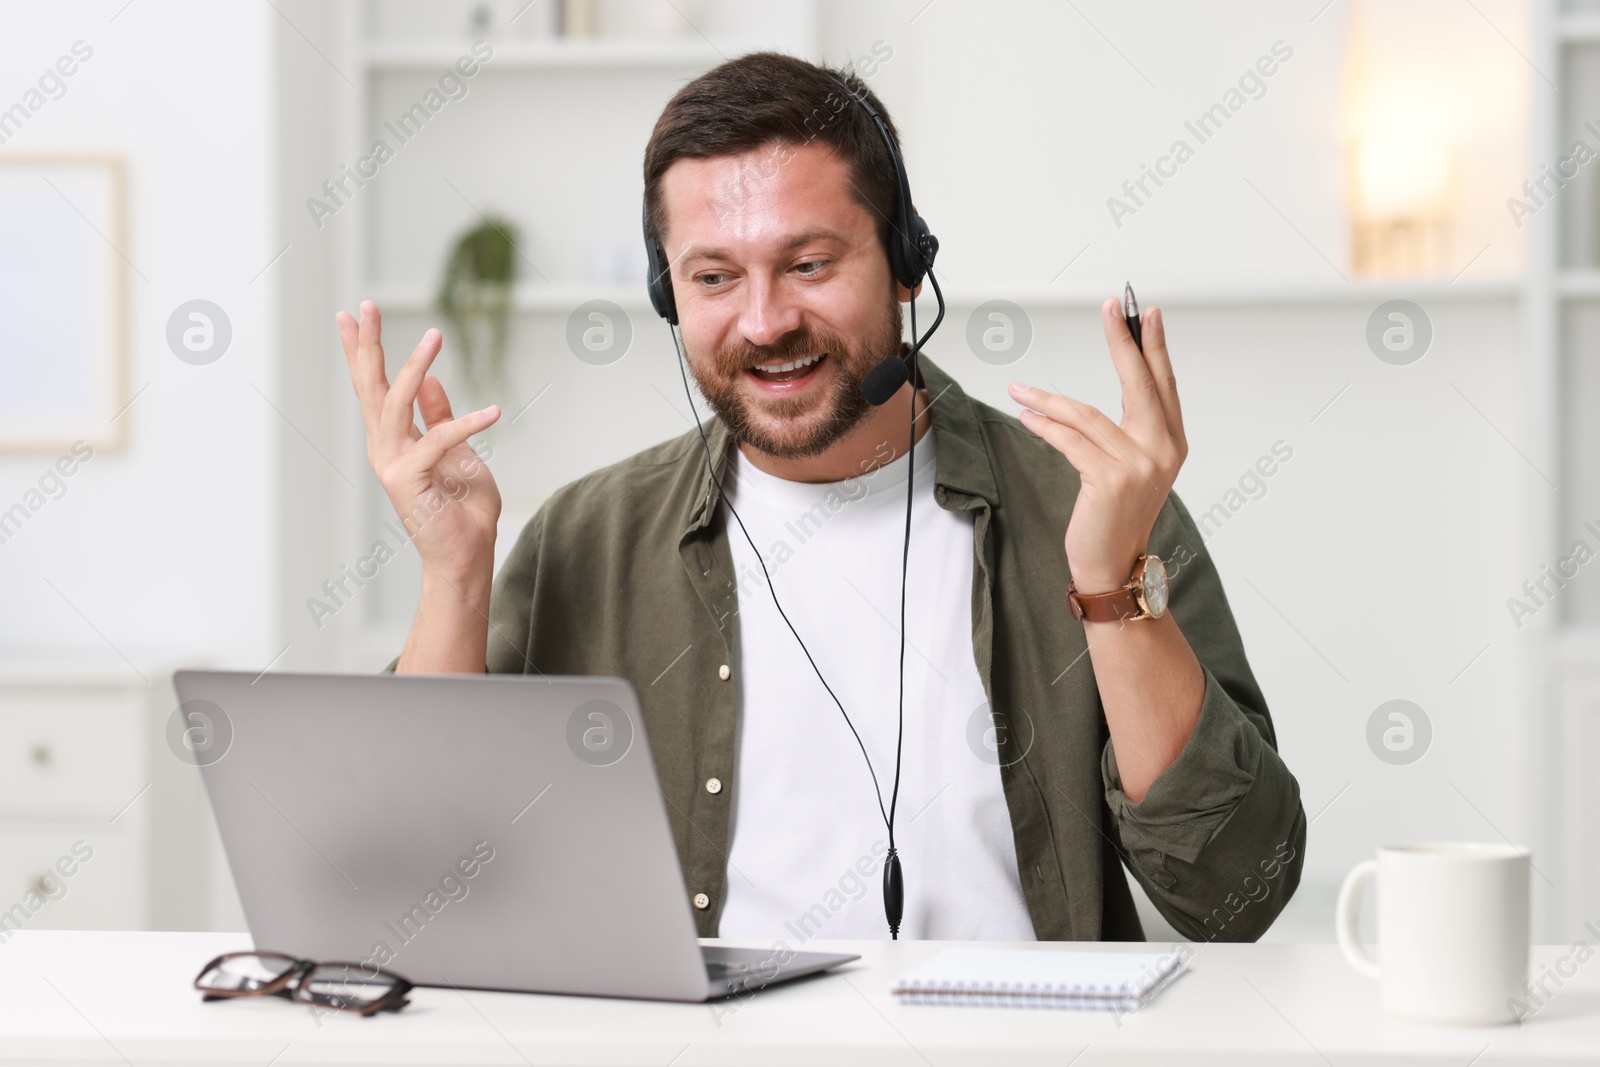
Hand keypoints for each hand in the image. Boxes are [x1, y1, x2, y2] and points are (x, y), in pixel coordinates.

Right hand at [336, 301, 502, 587]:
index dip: (362, 350)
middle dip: (366, 345)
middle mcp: (385, 448)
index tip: (351, 314)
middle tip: (363, 305)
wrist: (465, 557)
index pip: (374, 387)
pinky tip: (493, 411)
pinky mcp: (410, 480)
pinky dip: (466, 424)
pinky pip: (438, 441)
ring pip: (396, 403)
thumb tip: (430, 381)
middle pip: (370, 387)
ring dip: (415, 367)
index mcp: (394, 440)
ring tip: (434, 335)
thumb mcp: (458, 454)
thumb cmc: (464, 511)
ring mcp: (392, 465)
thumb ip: (439, 419)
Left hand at [1009, 298, 1186, 593]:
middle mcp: (1162, 450)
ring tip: (1019, 390)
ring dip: (1047, 400)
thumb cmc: (1116, 517)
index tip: (1142, 311)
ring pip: (1086, 415)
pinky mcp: (1110, 480)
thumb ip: (1128, 432)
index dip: (1152, 345)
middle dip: (1123, 340)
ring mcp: (1139, 465)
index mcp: (1172, 443)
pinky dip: (1044, 426)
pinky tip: (1026, 417)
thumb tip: (1097, 399)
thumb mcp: (1132, 469)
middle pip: (1139, 382)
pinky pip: (1069, 440)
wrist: (1112, 566)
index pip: (1162, 383)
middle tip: (1111, 306)